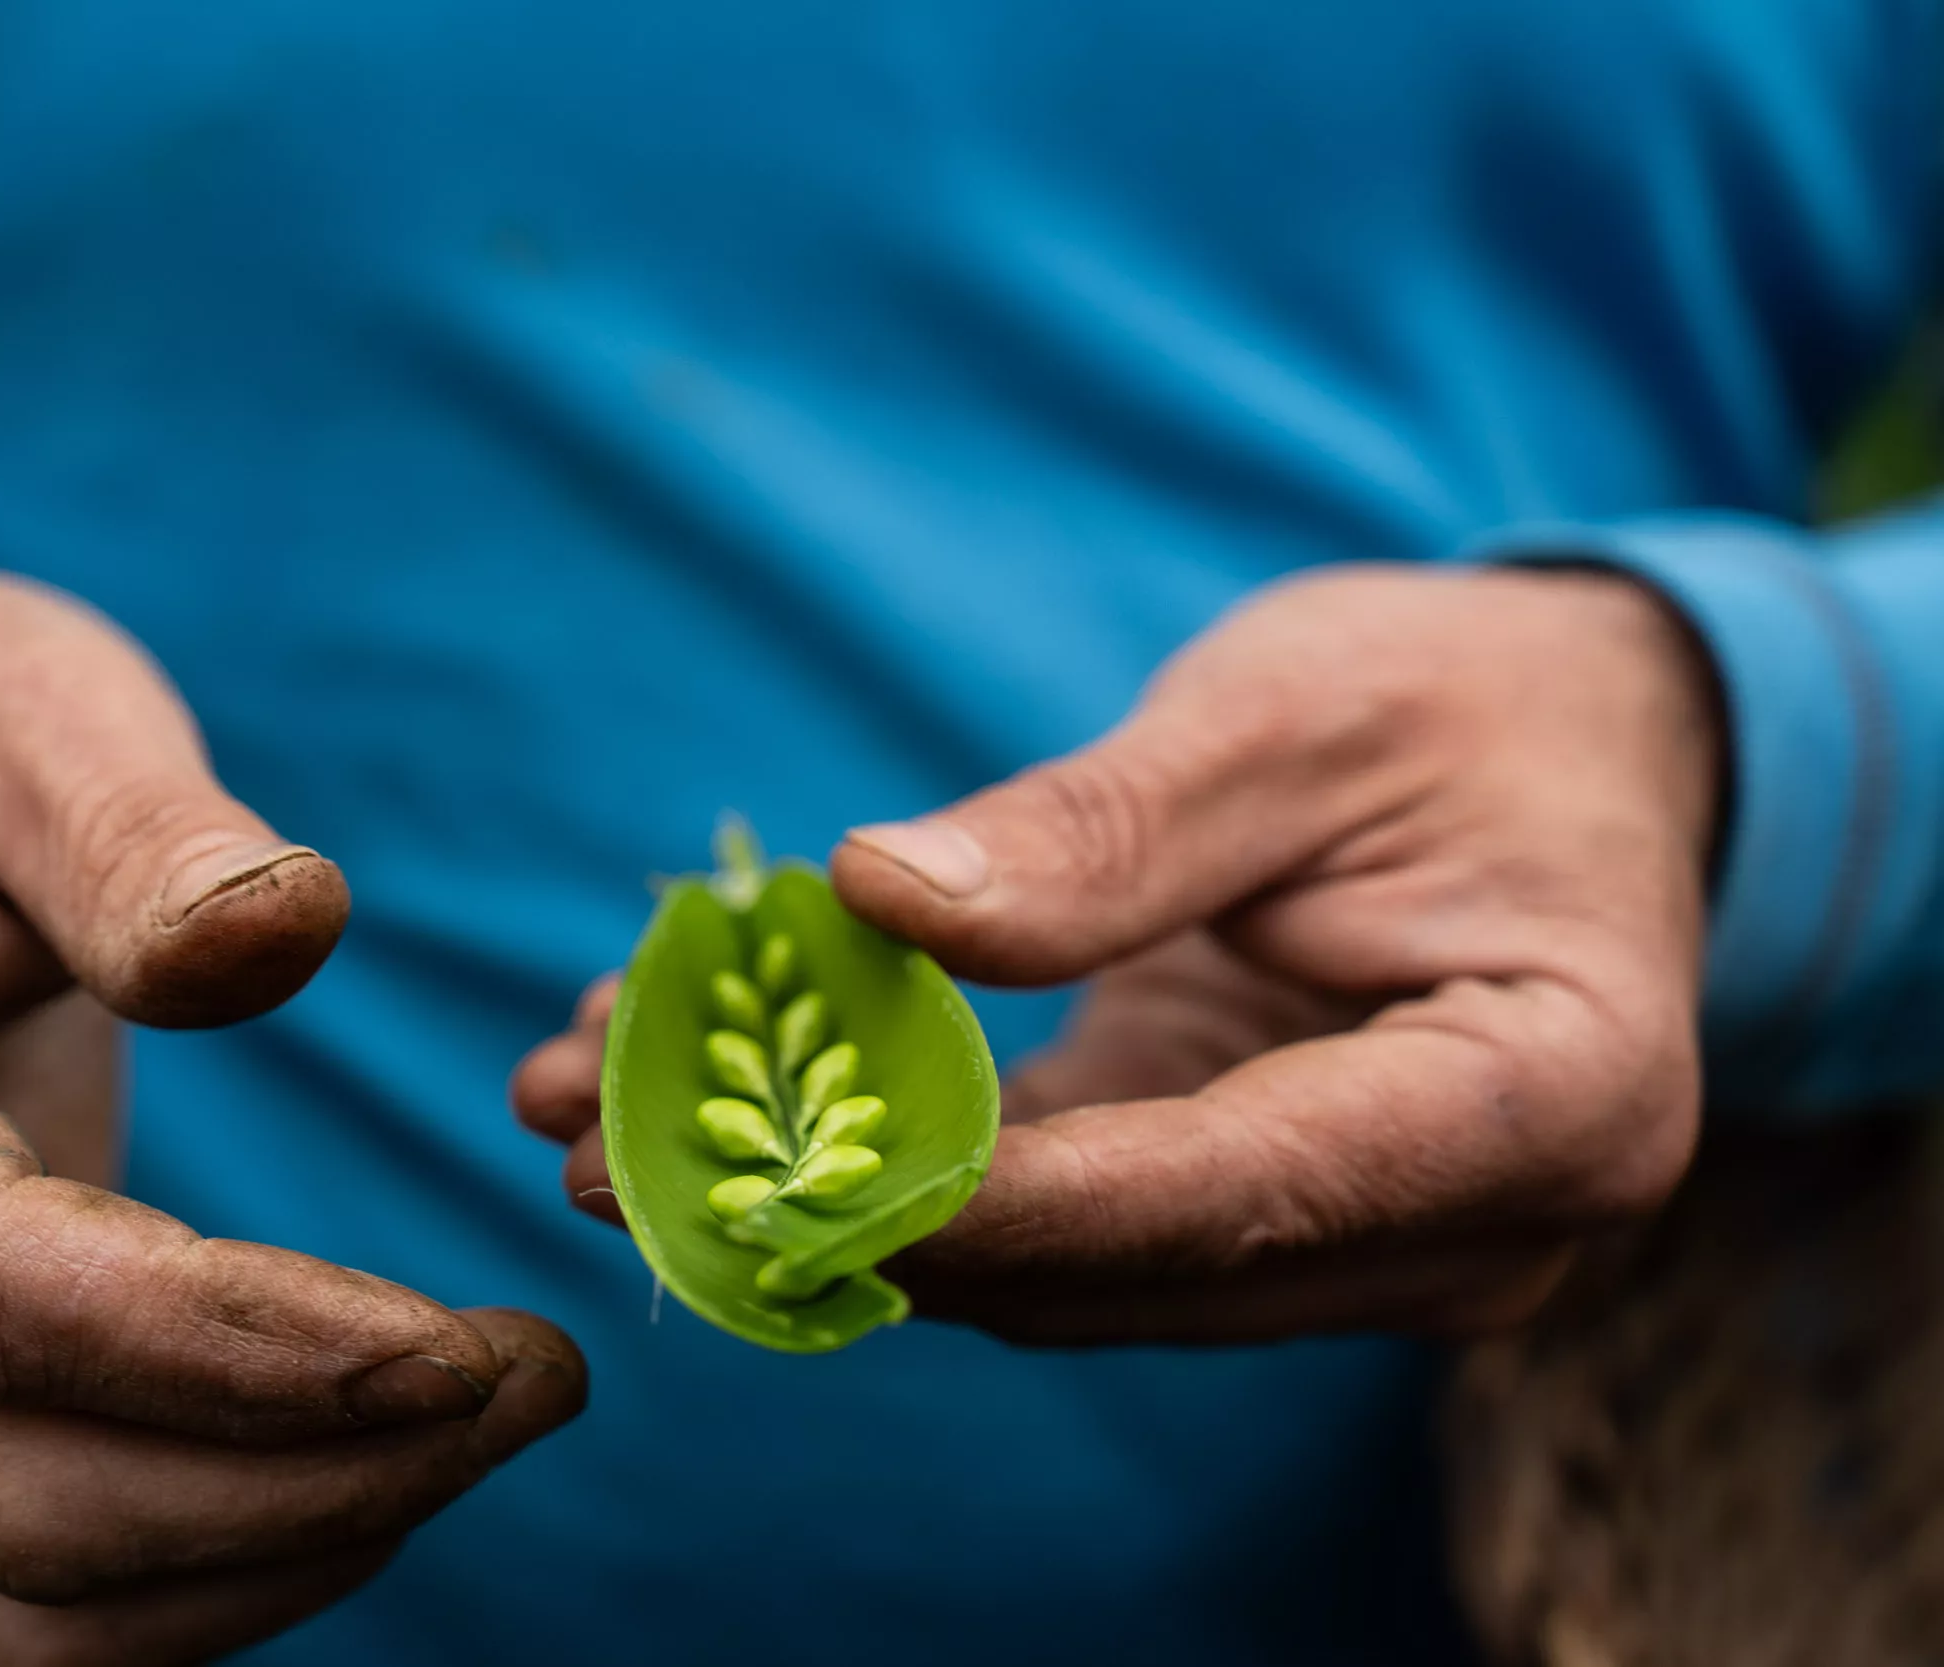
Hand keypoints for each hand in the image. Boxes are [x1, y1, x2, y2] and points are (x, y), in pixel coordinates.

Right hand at [0, 573, 585, 1665]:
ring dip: (285, 1545)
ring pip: (24, 1592)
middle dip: (305, 1475)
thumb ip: (133, 824)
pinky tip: (377, 1466)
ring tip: (492, 1426)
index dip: (225, 1346)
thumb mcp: (23, 705)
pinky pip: (30, 1595)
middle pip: (11, 1485)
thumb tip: (285, 935)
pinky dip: (221, 1568)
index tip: (456, 1342)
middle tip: (539, 1381)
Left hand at [517, 566, 1718, 1342]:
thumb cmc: (1466, 703)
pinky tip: (710, 1094)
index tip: (752, 1168)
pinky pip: (1053, 1210)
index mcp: (1540, 1100)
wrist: (1572, 745)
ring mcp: (1352, 1243)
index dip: (983, 1198)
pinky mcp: (1250, 1209)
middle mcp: (1460, 1228)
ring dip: (823, 1198)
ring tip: (588, 1110)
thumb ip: (1113, 831)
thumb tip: (878, 901)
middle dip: (839, 1211)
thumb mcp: (1296, 714)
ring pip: (1054, 1264)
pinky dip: (885, 1162)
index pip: (1227, 1193)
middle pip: (1111, 1264)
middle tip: (590, 1139)